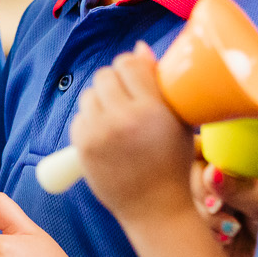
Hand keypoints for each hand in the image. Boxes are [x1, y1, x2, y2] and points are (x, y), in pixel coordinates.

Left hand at [71, 45, 198, 225]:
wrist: (155, 208)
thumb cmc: (172, 163)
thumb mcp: (178, 121)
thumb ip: (159, 84)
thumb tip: (139, 48)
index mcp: (152, 109)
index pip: (128, 63)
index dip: (132, 66)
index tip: (138, 76)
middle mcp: (122, 118)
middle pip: (104, 75)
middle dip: (115, 83)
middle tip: (127, 99)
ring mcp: (99, 133)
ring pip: (89, 95)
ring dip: (101, 101)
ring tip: (117, 119)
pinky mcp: (82, 147)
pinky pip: (79, 117)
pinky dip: (90, 121)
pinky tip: (106, 134)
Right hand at [189, 158, 257, 256]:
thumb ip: (239, 188)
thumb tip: (210, 172)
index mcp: (236, 168)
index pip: (204, 148)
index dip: (201, 161)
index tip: (210, 177)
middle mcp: (220, 185)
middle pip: (186, 173)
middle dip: (201, 191)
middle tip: (221, 208)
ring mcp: (208, 210)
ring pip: (182, 200)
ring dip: (205, 216)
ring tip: (232, 230)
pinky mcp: (200, 234)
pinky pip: (184, 227)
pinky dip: (204, 233)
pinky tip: (225, 242)